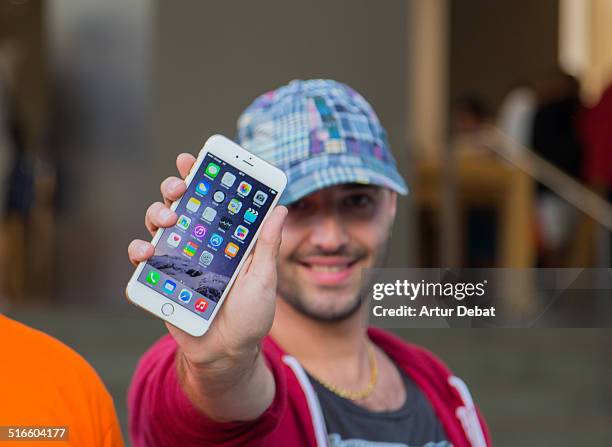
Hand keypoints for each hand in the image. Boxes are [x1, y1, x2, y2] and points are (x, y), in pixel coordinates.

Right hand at [128, 153, 286, 366]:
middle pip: (182, 205)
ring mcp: (177, 260)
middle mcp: (199, 244)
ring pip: (158, 224)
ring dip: (158, 213)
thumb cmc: (250, 318)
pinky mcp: (160, 280)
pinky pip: (142, 259)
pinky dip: (139, 249)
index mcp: (226, 240)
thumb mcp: (264, 280)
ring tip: (168, 219)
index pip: (214, 202)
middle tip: (181, 187)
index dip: (205, 178)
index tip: (198, 158)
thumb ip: (268, 246)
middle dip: (176, 188)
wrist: (226, 355)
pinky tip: (147, 250)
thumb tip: (281, 208)